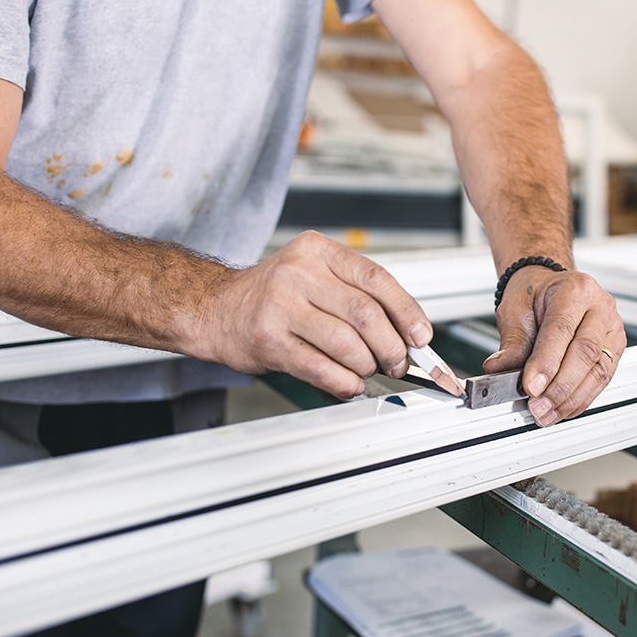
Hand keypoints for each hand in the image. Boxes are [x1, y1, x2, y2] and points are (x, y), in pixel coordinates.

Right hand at [197, 231, 431, 397]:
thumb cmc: (273, 296)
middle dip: (392, 346)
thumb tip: (407, 333)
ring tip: (369, 371)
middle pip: (366, 314)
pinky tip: (350, 384)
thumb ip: (357, 297)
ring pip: (347, 344)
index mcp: (318, 252)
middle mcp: (299, 273)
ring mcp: (281, 306)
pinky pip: (320, 367)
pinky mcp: (269, 340)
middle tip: (398, 362)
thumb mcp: (315, 277)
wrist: (215, 309)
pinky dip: (344, 382)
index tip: (421, 336)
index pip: (376, 279)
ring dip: (368, 366)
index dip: (406, 311)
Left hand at [486, 267, 624, 426]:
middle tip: (538, 406)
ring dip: (572, 398)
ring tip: (548, 414)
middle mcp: (600, 307)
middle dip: (560, 387)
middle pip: (586, 353)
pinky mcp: (616, 347)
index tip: (530, 387)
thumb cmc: (534, 294)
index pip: (561, 330)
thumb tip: (499, 370)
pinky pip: (603, 378)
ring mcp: (612, 328)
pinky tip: (564, 409)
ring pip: (599, 370)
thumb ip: (511, 343)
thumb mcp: (514, 311)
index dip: (546, 363)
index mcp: (575, 290)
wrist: (549, 286)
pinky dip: (583, 398)